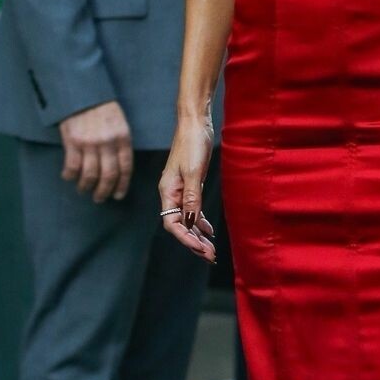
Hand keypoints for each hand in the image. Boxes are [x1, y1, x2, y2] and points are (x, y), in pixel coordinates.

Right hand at [59, 99, 132, 202]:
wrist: (82, 92)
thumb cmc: (102, 108)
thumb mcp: (119, 124)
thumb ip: (120, 144)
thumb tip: (118, 168)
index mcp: (122, 138)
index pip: (125, 168)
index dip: (122, 185)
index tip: (118, 195)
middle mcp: (108, 142)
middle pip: (109, 175)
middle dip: (104, 191)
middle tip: (100, 199)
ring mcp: (90, 143)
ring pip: (90, 174)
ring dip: (86, 186)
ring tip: (84, 191)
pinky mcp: (73, 141)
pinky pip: (72, 166)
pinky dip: (70, 175)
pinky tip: (69, 177)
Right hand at [158, 117, 216, 261]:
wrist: (195, 123)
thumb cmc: (192, 143)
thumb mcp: (194, 172)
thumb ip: (192, 197)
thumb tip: (191, 222)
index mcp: (167, 191)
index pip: (172, 224)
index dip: (186, 239)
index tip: (201, 249)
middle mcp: (171, 193)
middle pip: (179, 226)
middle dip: (194, 243)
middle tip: (211, 256)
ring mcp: (181, 190)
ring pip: (187, 220)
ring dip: (198, 235)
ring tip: (211, 250)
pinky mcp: (191, 185)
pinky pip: (193, 209)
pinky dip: (200, 222)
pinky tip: (209, 230)